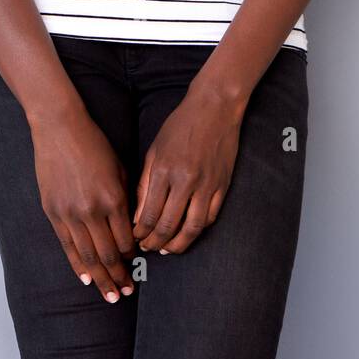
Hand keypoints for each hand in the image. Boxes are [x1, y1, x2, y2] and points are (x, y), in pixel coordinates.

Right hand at [29, 106, 137, 303]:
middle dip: (118, 276)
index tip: (137, 264)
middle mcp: (93, 210)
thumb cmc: (94, 144)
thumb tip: (132, 226)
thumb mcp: (119, 168)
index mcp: (114, 198)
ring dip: (100, 279)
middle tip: (126, 292)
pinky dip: (78, 265)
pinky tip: (86, 279)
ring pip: (88, 256)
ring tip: (110, 295)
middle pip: (108, 254)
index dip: (132, 256)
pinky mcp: (53, 212)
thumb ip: (126, 198)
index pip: (126, 239)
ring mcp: (71, 213)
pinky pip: (68, 246)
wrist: (60, 128)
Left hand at [132, 85, 243, 254]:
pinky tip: (188, 234)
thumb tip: (139, 216)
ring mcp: (207, 185)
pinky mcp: (222, 186)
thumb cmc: (181, 125)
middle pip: (168, 225)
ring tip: (167, 249)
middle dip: (155, 243)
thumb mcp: (155, 150)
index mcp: (164, 170)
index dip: (141, 233)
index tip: (135, 239)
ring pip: (192, 228)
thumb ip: (145, 184)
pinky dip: (198, 230)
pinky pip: (210, 217)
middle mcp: (185, 181)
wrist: (215, 108)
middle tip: (148, 249)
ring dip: (178, 245)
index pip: (149, 214)